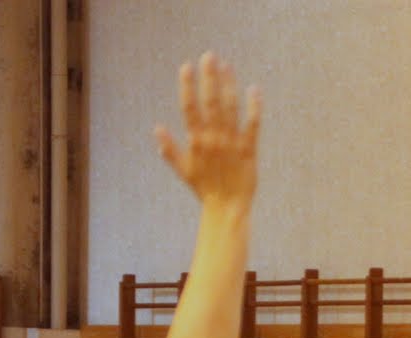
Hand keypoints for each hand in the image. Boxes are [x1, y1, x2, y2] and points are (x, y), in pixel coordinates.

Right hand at [156, 53, 260, 209]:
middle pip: (211, 102)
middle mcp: (214, 139)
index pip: (189, 108)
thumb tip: (156, 129)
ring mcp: (232, 143)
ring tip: (227, 66)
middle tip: (209, 56)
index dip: (187, 86)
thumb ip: (169, 149)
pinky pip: (253, 124)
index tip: (186, 66)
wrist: (227, 209)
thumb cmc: (204, 190)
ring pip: (230, 109)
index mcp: (196, 142)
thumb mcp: (183, 170)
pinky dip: (254, 107)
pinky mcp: (249, 150)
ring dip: (229, 85)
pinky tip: (254, 89)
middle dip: (209, 78)